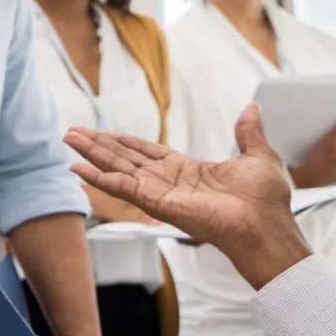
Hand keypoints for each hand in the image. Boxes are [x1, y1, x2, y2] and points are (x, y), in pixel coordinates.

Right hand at [66, 104, 311, 287]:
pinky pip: (122, 188)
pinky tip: (79, 168)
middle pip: (124, 159)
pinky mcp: (157, 203)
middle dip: (98, 145)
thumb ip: (248, 133)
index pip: (147, 153)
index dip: (123, 141)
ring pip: (117, 169)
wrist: (266, 226)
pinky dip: (99, 178)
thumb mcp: (259, 156)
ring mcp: (160, 193)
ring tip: (68, 140)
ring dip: (92, 154)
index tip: (102, 131)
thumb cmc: (266, 201)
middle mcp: (168, 182)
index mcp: (188, 172)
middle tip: (71, 132)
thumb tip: (252, 108)